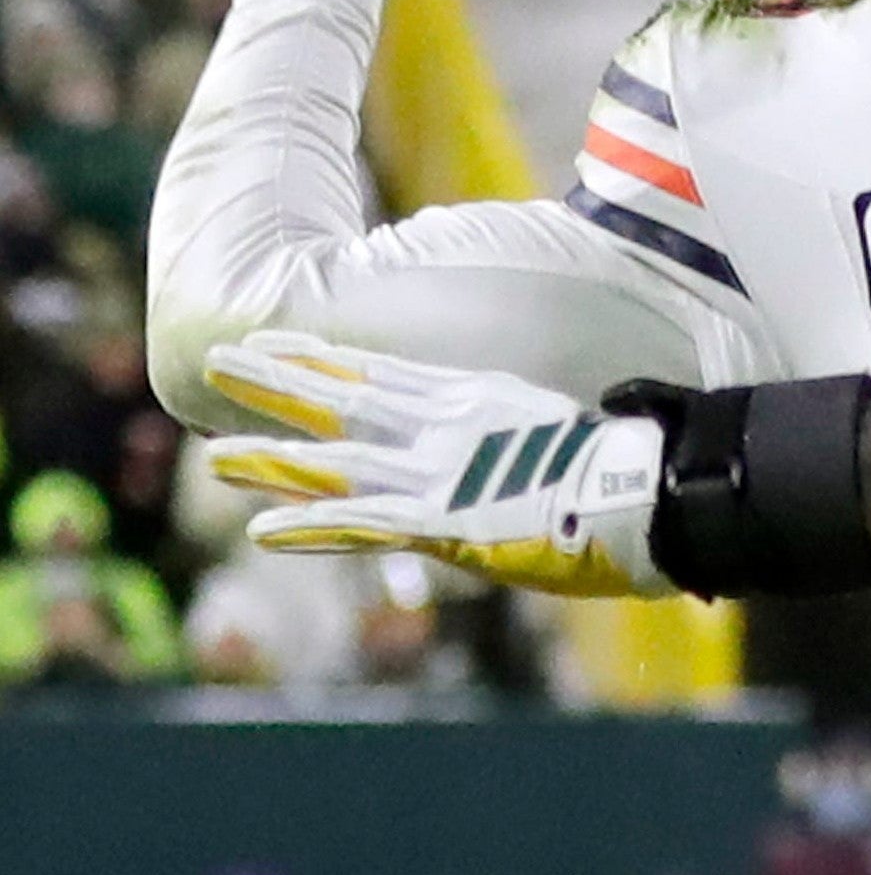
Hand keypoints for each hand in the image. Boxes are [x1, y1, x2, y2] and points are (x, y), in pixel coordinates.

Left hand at [199, 330, 673, 597]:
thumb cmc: (628, 462)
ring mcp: (441, 473)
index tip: (278, 343)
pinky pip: (361, 524)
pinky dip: (311, 527)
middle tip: (222, 361)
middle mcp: (448, 428)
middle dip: (280, 383)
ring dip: (275, 459)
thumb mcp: (566, 427)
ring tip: (217, 457)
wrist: (649, 488)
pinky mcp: (443, 519)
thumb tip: (531, 424)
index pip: (384, 375)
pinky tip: (264, 531)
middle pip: (347, 402)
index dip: (325, 360)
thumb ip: (529, 427)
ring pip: (338, 462)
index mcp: (478, 400)